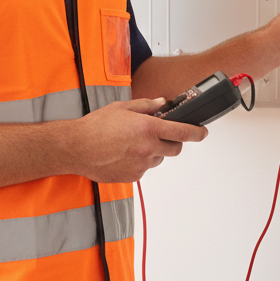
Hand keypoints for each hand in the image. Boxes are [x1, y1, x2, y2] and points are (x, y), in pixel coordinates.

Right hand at [69, 97, 207, 183]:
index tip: (202, 132)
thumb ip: (147, 105)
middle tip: (161, 135)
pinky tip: (124, 153)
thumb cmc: (95, 127)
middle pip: (175, 149)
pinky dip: (140, 161)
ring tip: (133, 143)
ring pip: (159, 158)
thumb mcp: (123, 108)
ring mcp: (141, 164)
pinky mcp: (133, 177)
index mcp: (148, 128)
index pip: (183, 132)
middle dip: (173, 141)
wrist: (76, 148)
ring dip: (154, 151)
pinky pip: (145, 168)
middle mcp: (147, 148)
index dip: (197, 132)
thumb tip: (162, 104)